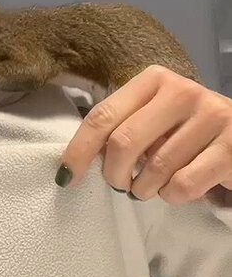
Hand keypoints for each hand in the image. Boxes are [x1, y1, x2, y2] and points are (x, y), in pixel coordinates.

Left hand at [56, 64, 231, 205]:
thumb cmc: (189, 131)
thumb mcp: (154, 119)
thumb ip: (121, 128)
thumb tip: (76, 162)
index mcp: (155, 79)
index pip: (103, 115)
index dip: (79, 150)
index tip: (66, 177)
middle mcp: (182, 91)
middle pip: (123, 143)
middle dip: (114, 174)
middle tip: (120, 184)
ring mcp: (211, 116)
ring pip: (154, 170)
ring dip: (145, 189)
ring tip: (153, 186)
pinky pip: (182, 185)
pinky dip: (173, 197)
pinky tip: (180, 188)